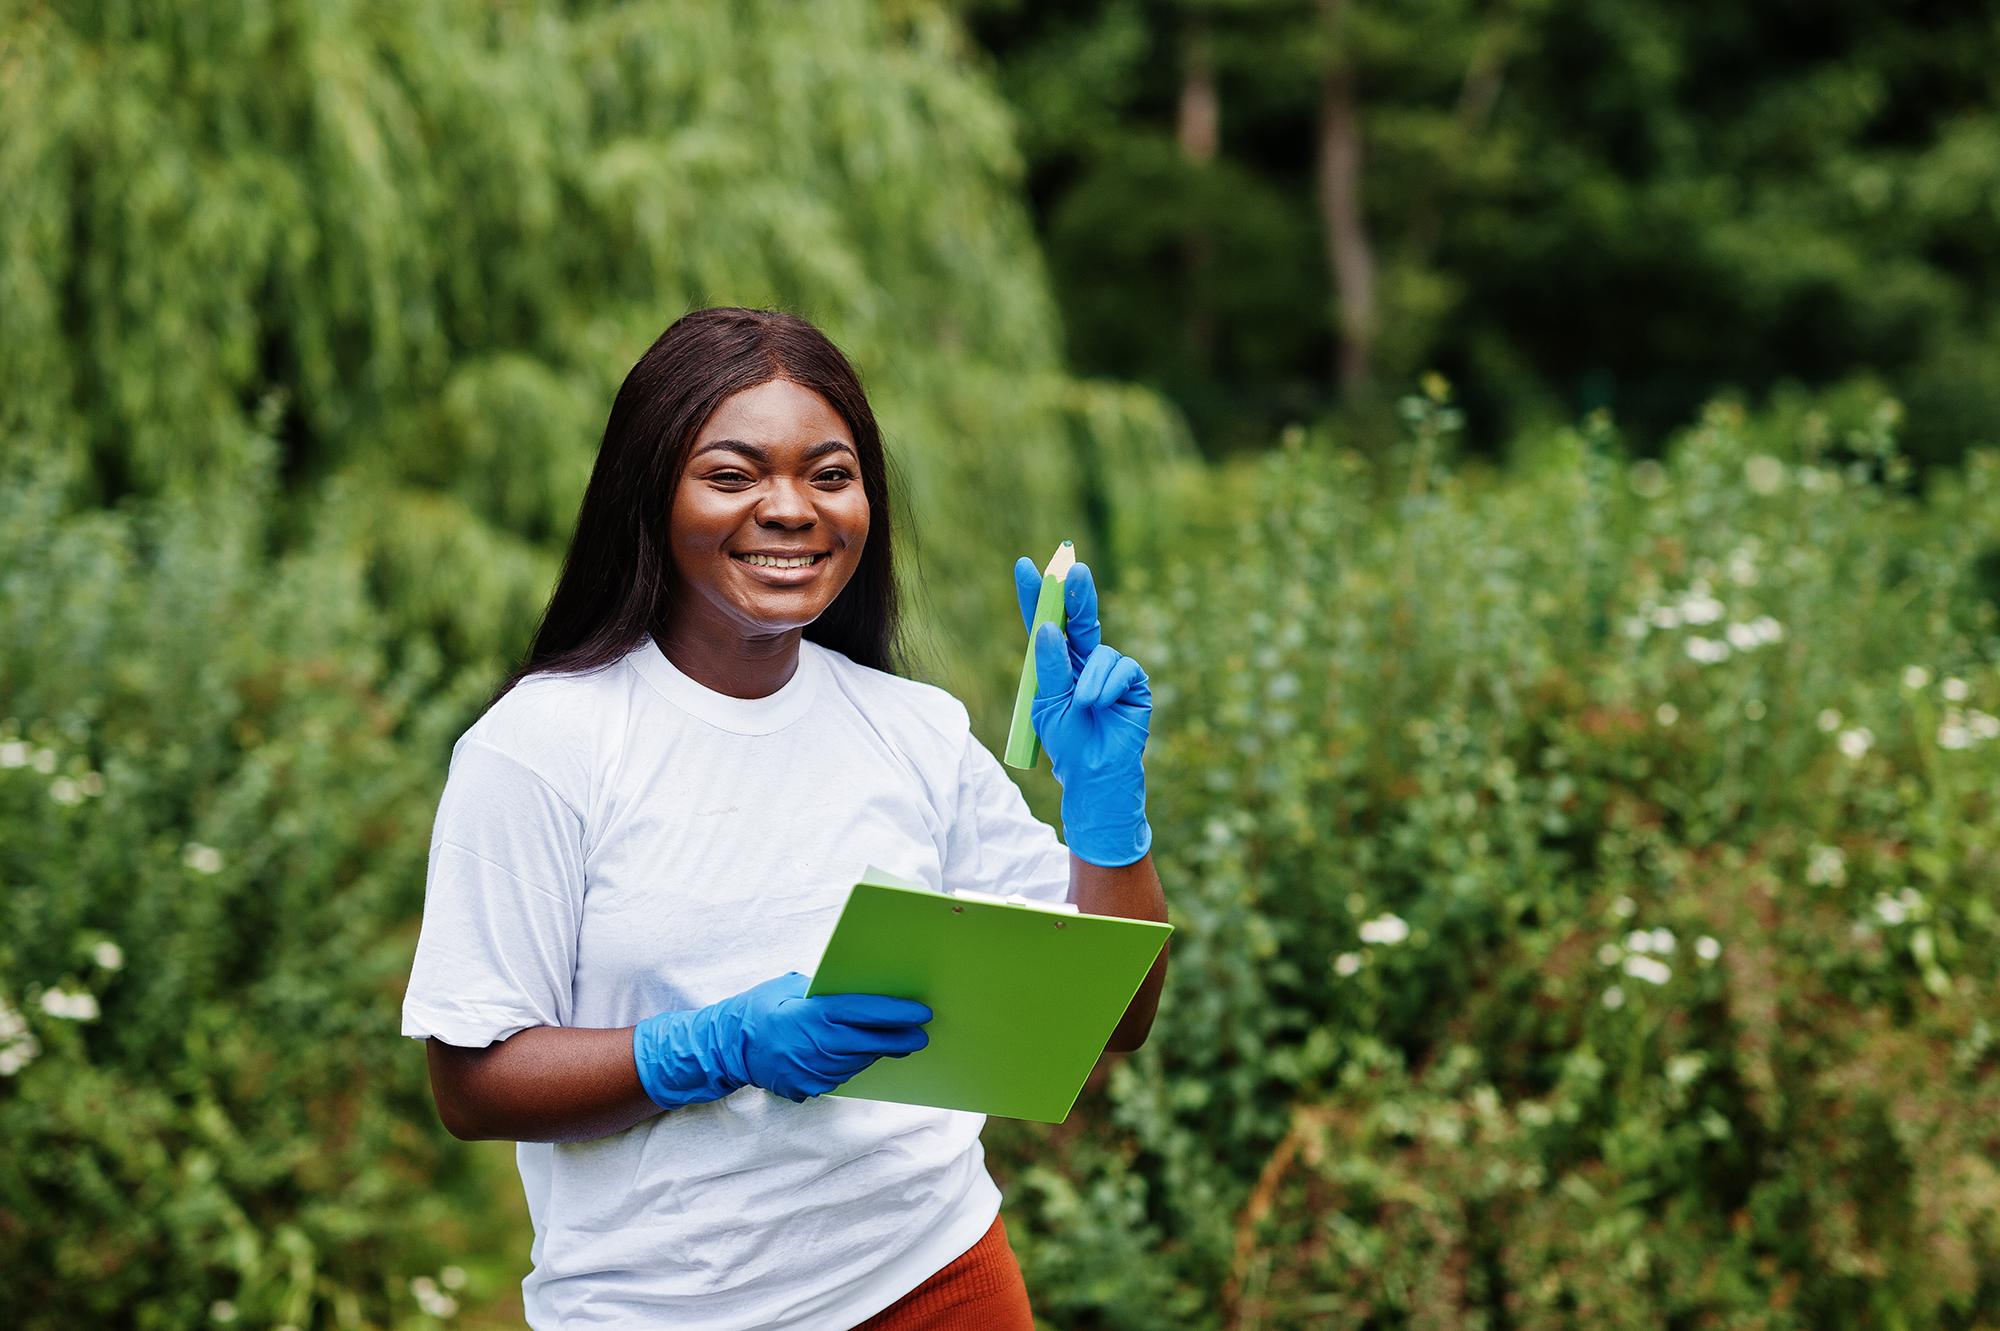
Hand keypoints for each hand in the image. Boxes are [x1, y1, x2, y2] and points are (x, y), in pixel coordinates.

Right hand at [632, 972, 930, 1107]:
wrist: (726, 1047)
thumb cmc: (759, 1008)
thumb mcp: (790, 987)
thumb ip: (824, 992)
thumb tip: (859, 990)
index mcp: (813, 1016)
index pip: (865, 1013)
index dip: (896, 1013)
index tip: (921, 1012)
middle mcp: (816, 1046)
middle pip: (869, 1044)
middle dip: (899, 1038)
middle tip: (921, 1034)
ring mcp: (813, 1071)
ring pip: (858, 1062)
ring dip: (878, 1052)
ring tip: (898, 1041)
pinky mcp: (808, 1088)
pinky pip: (841, 1075)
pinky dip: (854, 1063)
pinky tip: (864, 1054)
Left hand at [1013, 557, 1153, 866]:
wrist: (1093, 774)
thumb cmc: (1066, 743)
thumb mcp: (1048, 704)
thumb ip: (1050, 666)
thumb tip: (1049, 627)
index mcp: (1057, 664)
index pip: (1044, 623)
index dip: (1036, 595)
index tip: (1024, 565)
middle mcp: (1084, 660)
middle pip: (1078, 618)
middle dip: (1075, 593)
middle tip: (1072, 568)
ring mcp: (1110, 670)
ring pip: (1101, 650)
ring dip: (1089, 677)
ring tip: (1083, 705)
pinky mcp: (1133, 683)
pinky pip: (1122, 668)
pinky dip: (1108, 685)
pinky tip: (1101, 705)